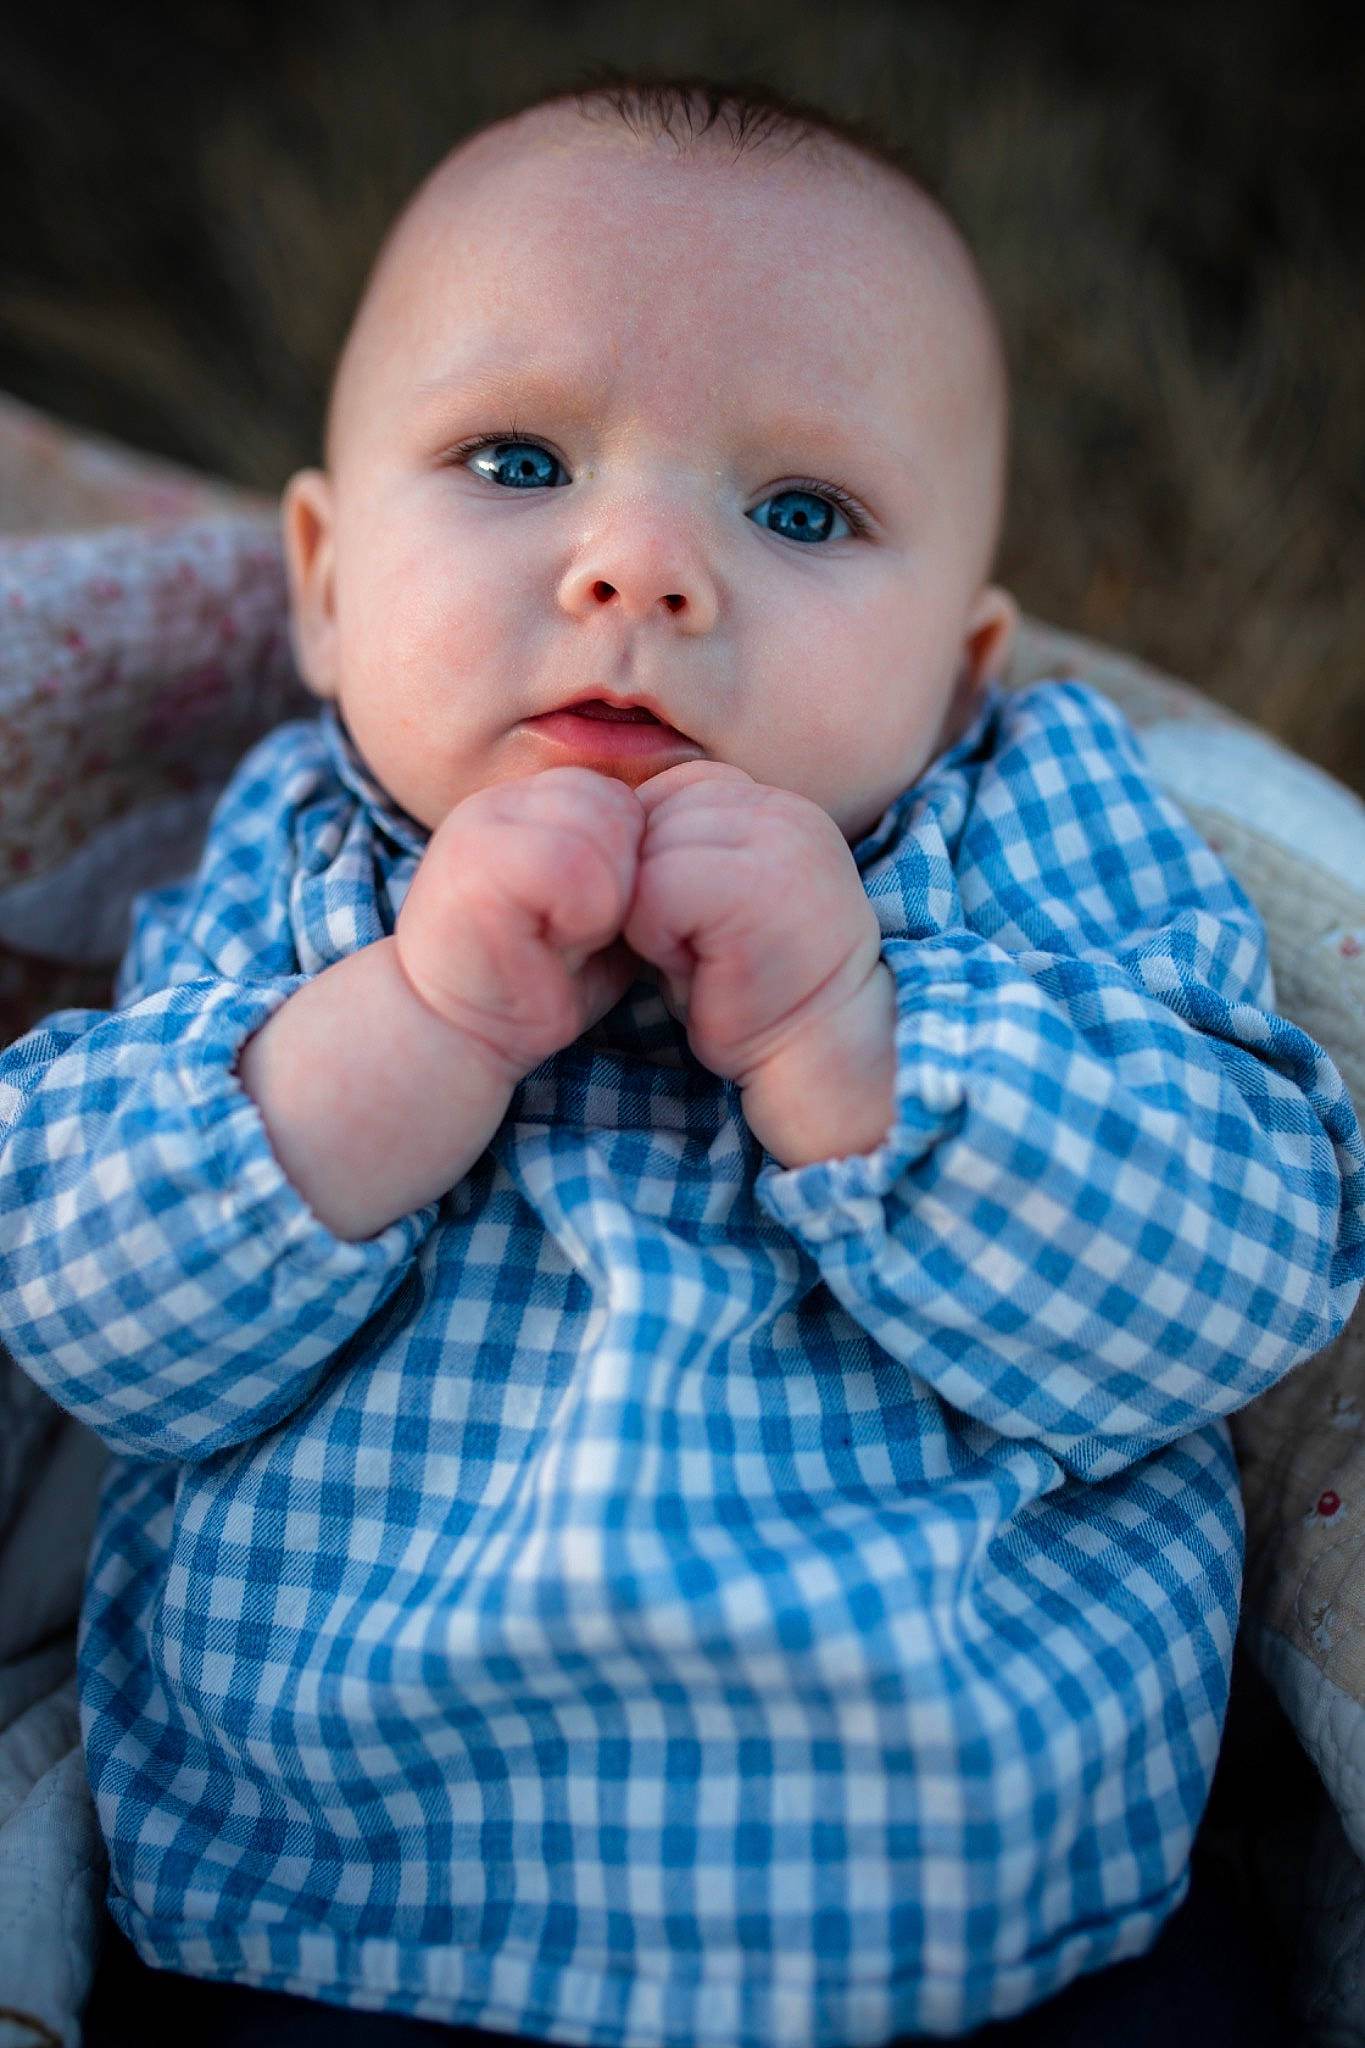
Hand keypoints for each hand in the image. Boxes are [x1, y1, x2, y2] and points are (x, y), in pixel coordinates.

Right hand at [395, 767, 644, 1082]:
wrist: (457, 1035)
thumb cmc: (538, 980)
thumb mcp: (597, 909)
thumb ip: (628, 863)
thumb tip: (691, 838)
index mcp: (527, 805)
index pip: (621, 796)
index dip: (633, 862)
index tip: (600, 918)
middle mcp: (499, 803)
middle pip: (615, 804)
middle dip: (624, 875)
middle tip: (584, 931)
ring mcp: (481, 828)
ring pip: (600, 829)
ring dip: (604, 899)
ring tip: (567, 937)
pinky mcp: (475, 866)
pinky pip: (572, 863)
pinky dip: (584, 914)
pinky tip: (556, 945)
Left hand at [624, 762, 894, 1164]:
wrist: (818, 1054)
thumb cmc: (750, 987)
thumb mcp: (708, 895)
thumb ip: (671, 846)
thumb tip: (591, 823)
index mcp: (772, 803)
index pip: (662, 796)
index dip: (651, 865)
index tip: (697, 921)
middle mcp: (781, 809)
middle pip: (646, 819)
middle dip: (648, 888)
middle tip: (699, 944)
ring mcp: (775, 841)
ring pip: (644, 854)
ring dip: (651, 916)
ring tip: (703, 955)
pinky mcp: (757, 886)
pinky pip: (653, 891)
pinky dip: (656, 938)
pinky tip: (700, 968)